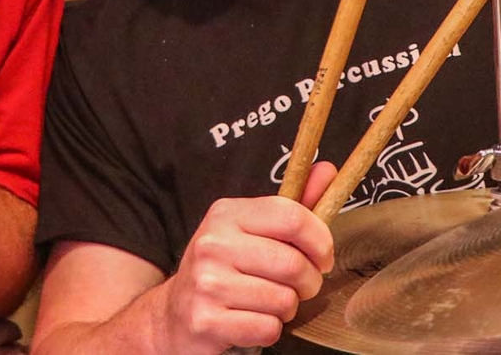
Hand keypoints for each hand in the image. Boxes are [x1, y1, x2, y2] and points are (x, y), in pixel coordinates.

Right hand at [154, 162, 336, 353]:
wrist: (173, 312)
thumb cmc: (222, 269)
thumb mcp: (250, 230)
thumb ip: (292, 207)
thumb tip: (326, 170)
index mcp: (226, 215)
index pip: (291, 217)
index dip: (320, 240)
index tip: (322, 257)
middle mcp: (213, 244)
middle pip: (293, 263)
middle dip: (309, 282)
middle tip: (300, 287)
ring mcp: (206, 283)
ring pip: (283, 300)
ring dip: (287, 308)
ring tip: (269, 303)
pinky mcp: (206, 320)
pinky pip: (267, 328)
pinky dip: (269, 330)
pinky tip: (252, 320)